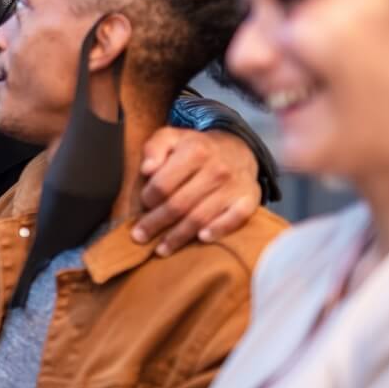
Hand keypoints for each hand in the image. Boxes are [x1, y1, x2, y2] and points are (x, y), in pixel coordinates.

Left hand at [131, 128, 260, 255]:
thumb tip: (146, 169)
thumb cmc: (195, 148)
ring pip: (200, 218)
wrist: (237, 149)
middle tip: (139, 236)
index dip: (148, 199)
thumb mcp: (170, 137)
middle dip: (155, 224)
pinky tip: (201, 238)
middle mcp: (217, 169)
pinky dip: (218, 230)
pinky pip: (234, 220)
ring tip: (160, 249)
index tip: (143, 205)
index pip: (163, 185)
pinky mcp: (249, 199)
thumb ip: (153, 148)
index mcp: (195, 151)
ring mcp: (234, 186)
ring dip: (178, 237)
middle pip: (178, 205)